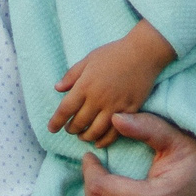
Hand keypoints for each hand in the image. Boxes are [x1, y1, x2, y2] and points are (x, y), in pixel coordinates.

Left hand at [47, 21, 174, 144]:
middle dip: (71, 129)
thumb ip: (72, 75)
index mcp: (85, 85)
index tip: (51, 128)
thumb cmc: (114, 53)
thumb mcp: (88, 59)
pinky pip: (116, 131)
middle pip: (80, 122)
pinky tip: (99, 142)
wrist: (144, 53)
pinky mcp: (130, 110)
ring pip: (96, 130)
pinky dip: (106, 140)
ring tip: (82, 136)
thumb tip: (57, 88)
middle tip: (69, 129)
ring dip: (86, 136)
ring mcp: (116, 106)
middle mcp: (99, 98)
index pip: (65, 109)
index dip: (56, 121)